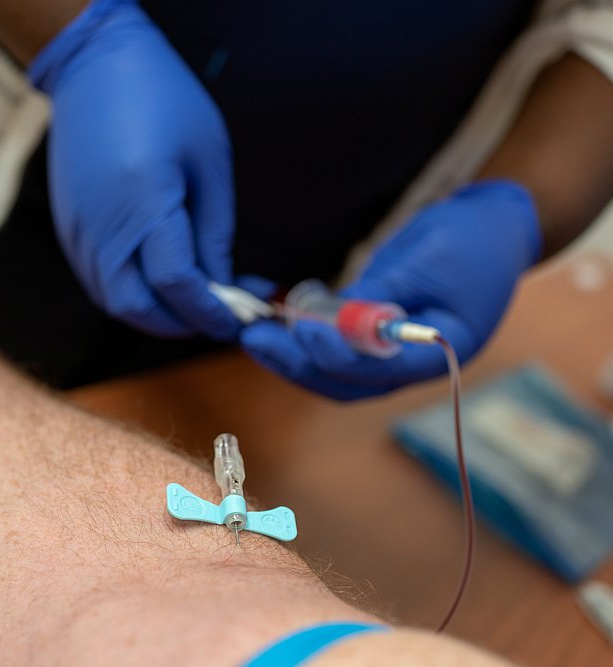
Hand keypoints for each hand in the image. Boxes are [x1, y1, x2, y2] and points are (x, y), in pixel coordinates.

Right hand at [31, 0, 239, 338]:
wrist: (95, 68)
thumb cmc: (164, 101)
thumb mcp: (209, 161)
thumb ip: (214, 232)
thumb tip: (221, 285)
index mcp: (144, 202)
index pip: (178, 285)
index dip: (211, 311)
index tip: (237, 318)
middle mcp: (102, 226)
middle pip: (138, 308)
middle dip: (180, 324)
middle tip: (215, 315)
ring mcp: (78, 230)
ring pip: (114, 301)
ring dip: (155, 314)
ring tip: (191, 299)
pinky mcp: (68, 228)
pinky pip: (98, 280)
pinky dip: (130, 293)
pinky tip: (158, 278)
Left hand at [241, 181, 541, 399]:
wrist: (491, 227)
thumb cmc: (471, 239)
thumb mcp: (427, 259)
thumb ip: (381, 293)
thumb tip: (330, 319)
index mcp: (442, 350)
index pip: (384, 370)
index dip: (341, 357)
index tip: (306, 332)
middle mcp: (413, 364)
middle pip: (348, 382)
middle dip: (298, 363)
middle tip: (256, 339)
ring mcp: (391, 354)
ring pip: (333, 372)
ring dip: (290, 355)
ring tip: (253, 333)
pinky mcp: (372, 336)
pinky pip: (331, 347)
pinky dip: (299, 337)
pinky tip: (270, 319)